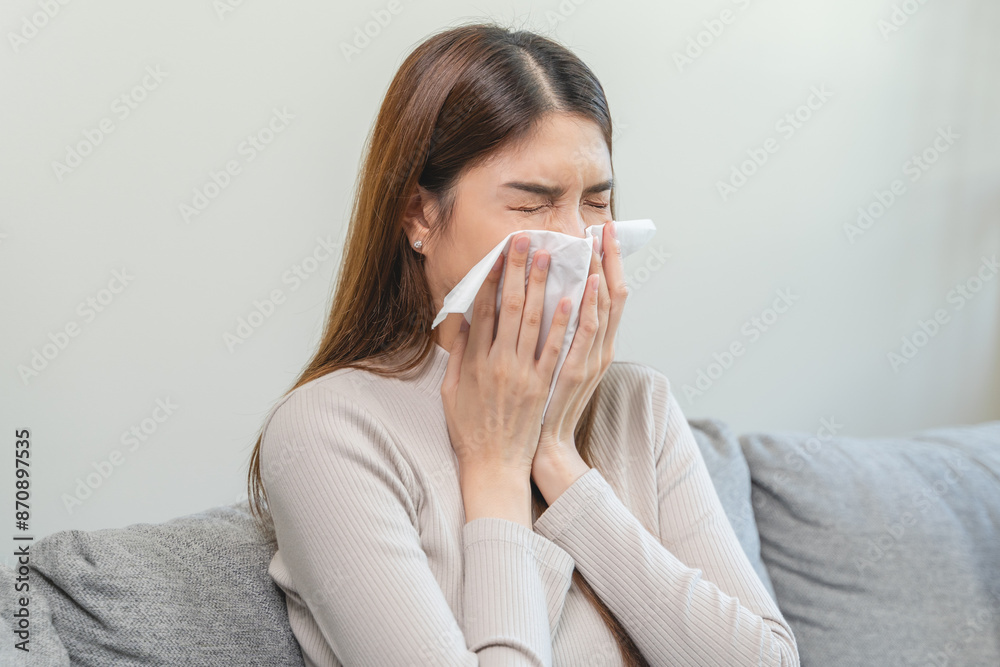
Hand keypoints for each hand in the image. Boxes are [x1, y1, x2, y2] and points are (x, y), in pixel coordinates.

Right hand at [440, 233, 573, 484]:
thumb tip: (463, 323)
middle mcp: (498, 362)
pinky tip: (572, 297)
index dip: (490, 278)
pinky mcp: (543, 386)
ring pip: (533, 320)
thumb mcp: (452, 391)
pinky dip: (563, 322)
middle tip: (525, 240)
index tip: (497, 254)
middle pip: (509, 306)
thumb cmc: (471, 431)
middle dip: (517, 269)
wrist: (493, 465)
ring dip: (542, 284)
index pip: (482, 309)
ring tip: (549, 255)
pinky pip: (555, 348)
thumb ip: (458, 356)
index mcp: (475, 361)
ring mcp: (522, 373)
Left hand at [532, 220, 627, 468]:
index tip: (601, 234)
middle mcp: (600, 350)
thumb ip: (561, 336)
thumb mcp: (562, 368)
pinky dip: (587, 309)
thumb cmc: (547, 407)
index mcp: (596, 347)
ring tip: (593, 242)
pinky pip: (582, 335)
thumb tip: (555, 301)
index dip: (608, 264)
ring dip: (597, 273)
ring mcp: (589, 361)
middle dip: (608, 259)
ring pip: (600, 308)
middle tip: (603, 226)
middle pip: (612, 294)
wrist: (546, 446)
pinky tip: (585, 284)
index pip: (609, 295)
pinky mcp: (573, 372)